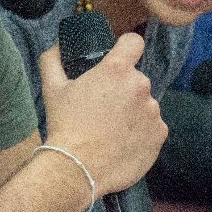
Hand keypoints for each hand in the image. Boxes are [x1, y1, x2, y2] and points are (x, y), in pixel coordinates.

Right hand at [38, 34, 166, 195]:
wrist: (77, 169)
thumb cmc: (64, 126)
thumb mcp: (52, 89)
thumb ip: (52, 59)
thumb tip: (56, 45)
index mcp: (116, 70)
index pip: (134, 42)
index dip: (126, 48)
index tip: (119, 59)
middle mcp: (140, 86)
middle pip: (136, 79)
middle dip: (123, 90)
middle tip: (103, 109)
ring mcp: (153, 111)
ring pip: (145, 104)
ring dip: (133, 112)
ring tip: (112, 130)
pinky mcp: (160, 133)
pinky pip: (153, 127)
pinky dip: (141, 132)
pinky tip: (123, 143)